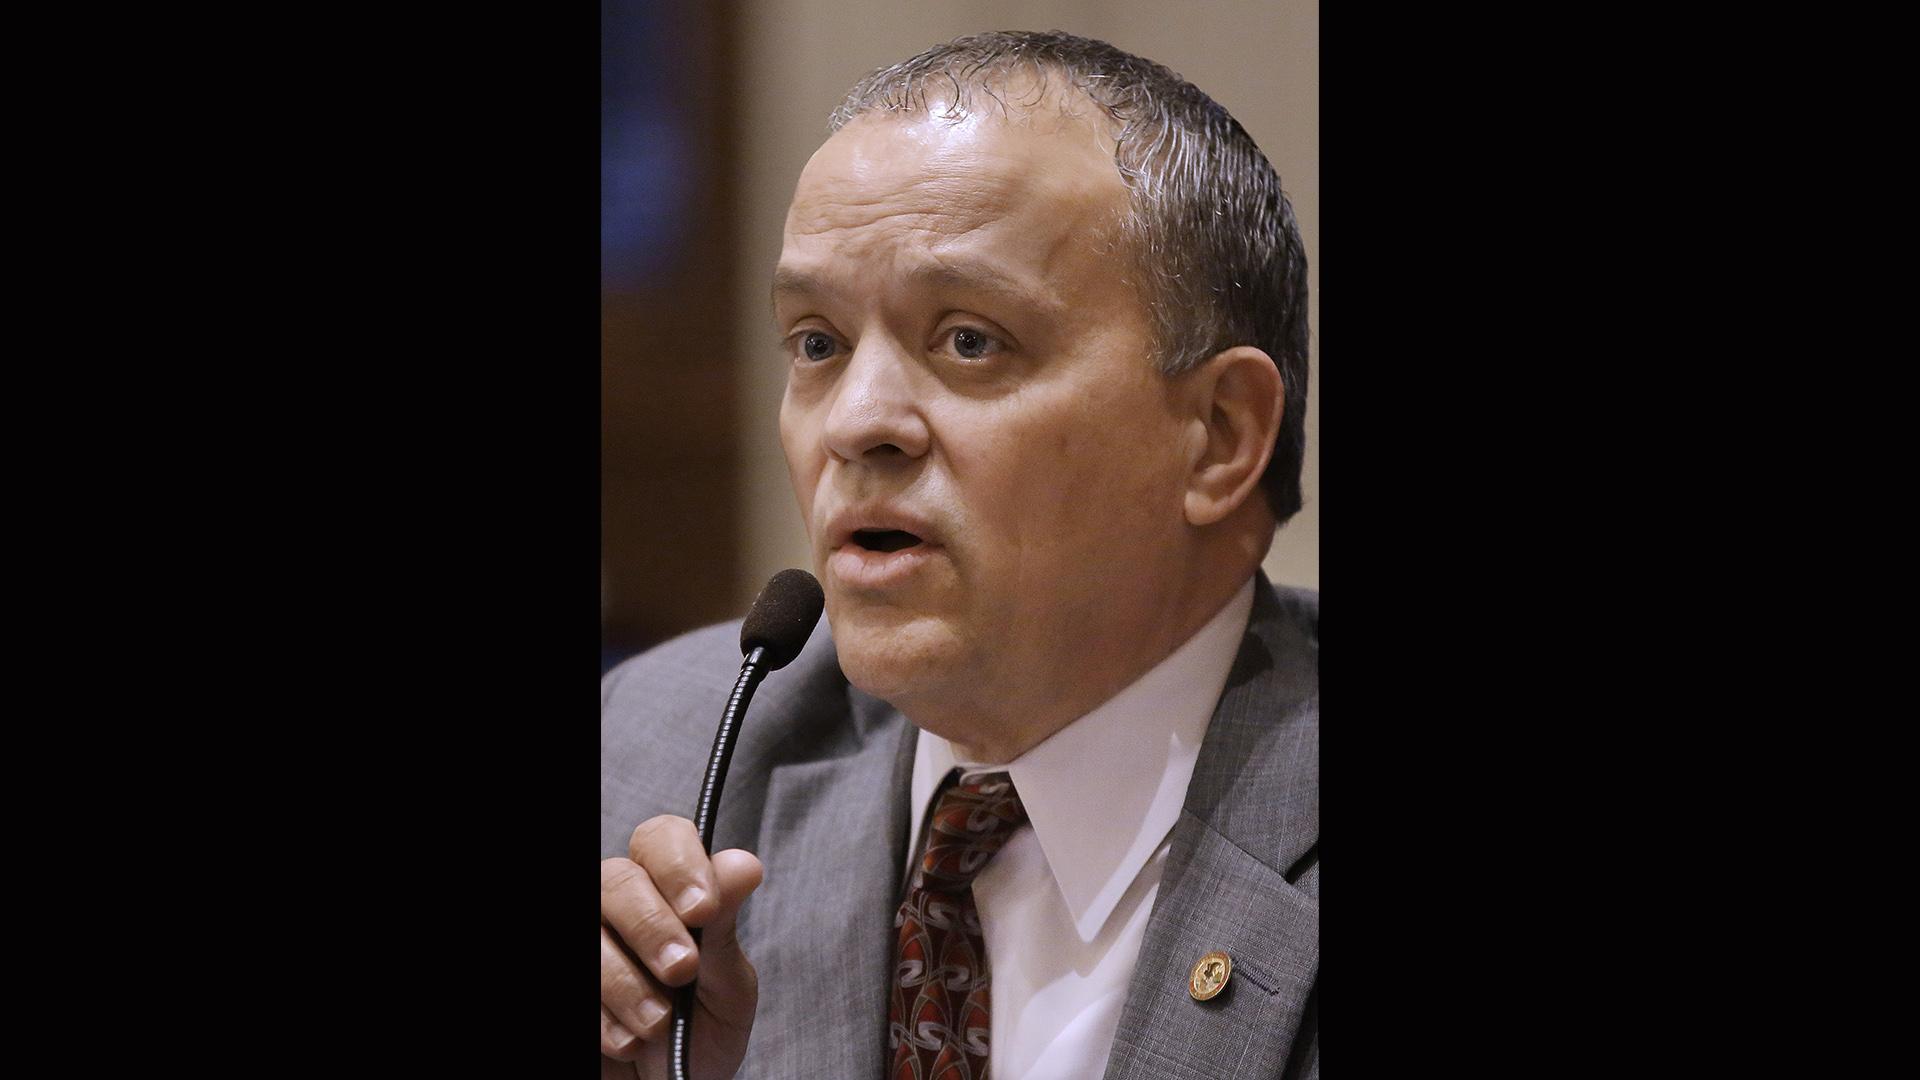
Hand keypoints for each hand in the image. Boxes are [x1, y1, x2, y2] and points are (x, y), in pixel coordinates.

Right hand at [601, 815, 763, 1077]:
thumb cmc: (703, 1030)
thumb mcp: (727, 984)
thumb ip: (724, 927)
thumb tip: (743, 864)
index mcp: (667, 887)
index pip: (661, 838)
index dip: (679, 865)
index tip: (703, 910)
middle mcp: (619, 903)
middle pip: (617, 879)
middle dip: (652, 926)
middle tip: (681, 971)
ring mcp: (589, 939)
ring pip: (591, 935)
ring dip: (627, 985)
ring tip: (658, 1024)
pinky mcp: (570, 986)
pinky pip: (576, 988)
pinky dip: (604, 1019)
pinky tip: (627, 1040)